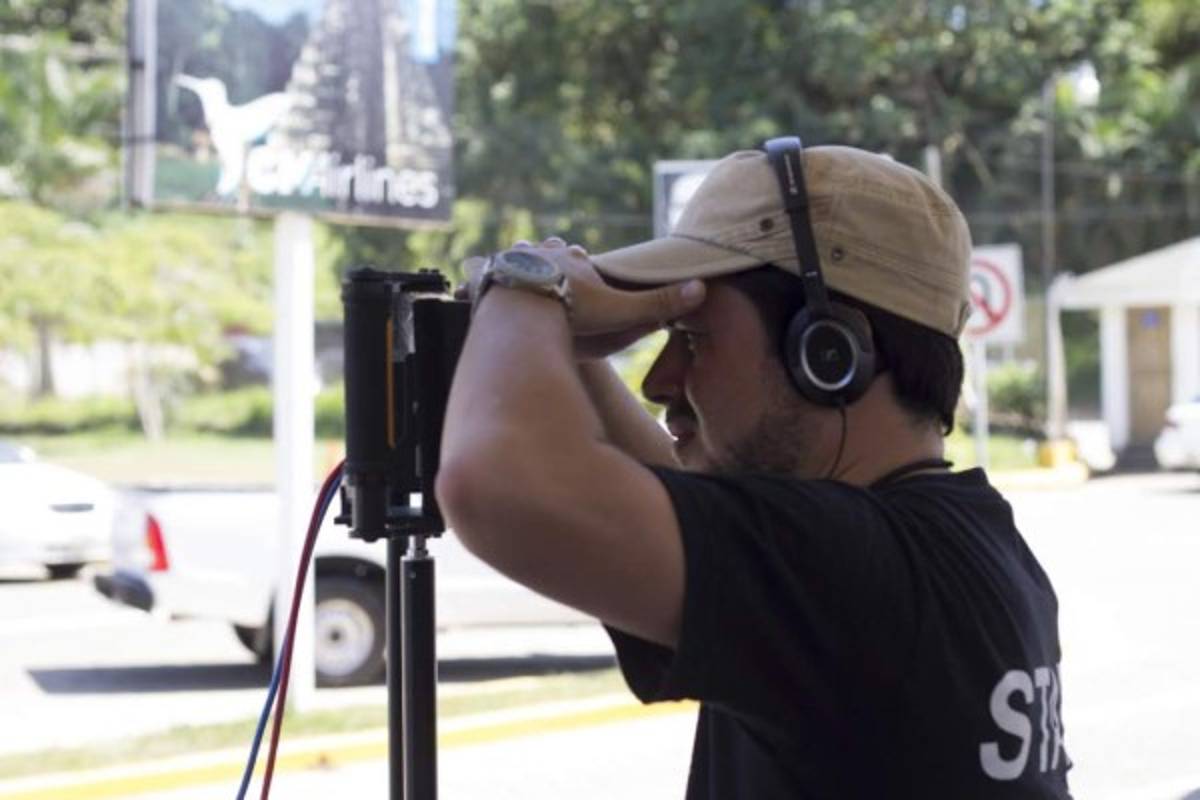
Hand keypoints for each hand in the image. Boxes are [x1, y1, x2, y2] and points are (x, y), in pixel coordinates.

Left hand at [470, 237, 704, 359]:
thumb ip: (657, 304)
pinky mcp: (485, 275)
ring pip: (516, 257)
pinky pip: (481, 273)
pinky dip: (483, 281)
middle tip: (551, 282)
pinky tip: (480, 291)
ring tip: (519, 284)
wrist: (522, 312)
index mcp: (572, 258)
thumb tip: (701, 290)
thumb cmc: (573, 312)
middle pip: (548, 252)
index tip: (581, 281)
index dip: (582, 268)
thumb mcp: (620, 311)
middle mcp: (541, 253)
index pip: (580, 257)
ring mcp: (510, 261)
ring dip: (519, 268)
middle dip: (550, 263)